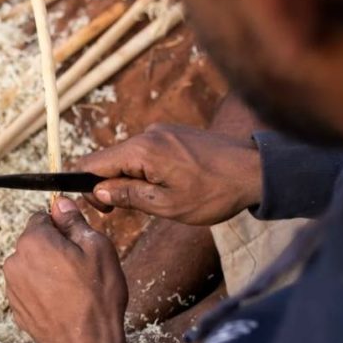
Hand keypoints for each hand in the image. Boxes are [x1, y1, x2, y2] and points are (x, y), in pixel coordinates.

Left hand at [3, 197, 128, 342]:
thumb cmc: (96, 297)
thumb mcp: (97, 248)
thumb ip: (74, 221)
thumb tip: (60, 202)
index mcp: (33, 241)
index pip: (42, 217)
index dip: (63, 227)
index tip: (79, 242)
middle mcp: (15, 261)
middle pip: (35, 242)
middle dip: (55, 249)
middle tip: (81, 268)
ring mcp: (13, 287)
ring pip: (32, 266)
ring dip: (49, 271)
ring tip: (74, 289)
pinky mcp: (16, 309)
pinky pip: (30, 289)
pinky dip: (44, 291)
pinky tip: (64, 304)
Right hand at [74, 124, 262, 224]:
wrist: (255, 171)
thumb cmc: (214, 192)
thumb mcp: (167, 205)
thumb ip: (128, 196)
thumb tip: (99, 192)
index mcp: (142, 151)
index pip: (92, 164)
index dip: (86, 187)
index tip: (101, 209)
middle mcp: (148, 134)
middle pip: (108, 159)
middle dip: (109, 185)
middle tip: (126, 211)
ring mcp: (162, 131)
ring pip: (128, 156)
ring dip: (130, 178)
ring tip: (154, 199)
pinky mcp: (174, 133)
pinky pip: (146, 151)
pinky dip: (145, 169)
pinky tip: (167, 185)